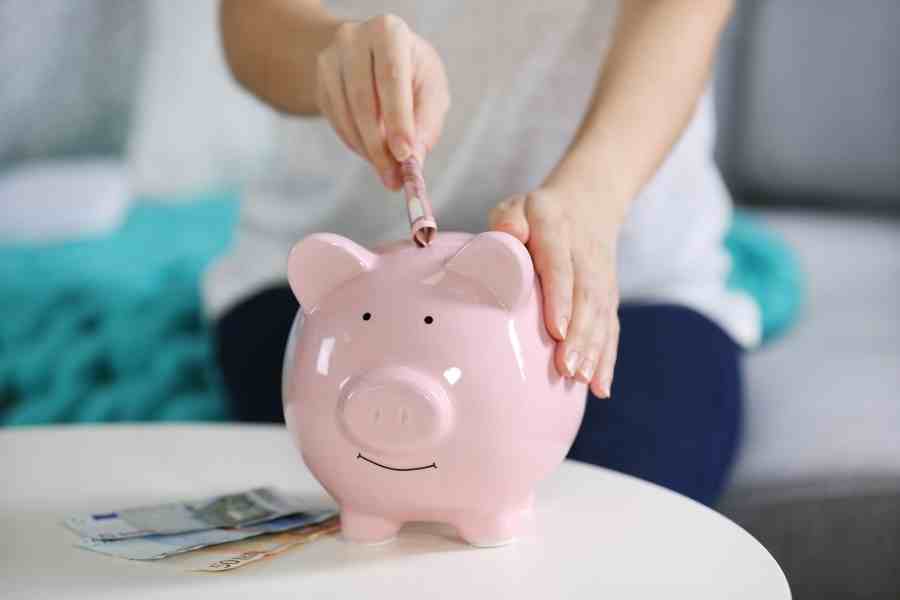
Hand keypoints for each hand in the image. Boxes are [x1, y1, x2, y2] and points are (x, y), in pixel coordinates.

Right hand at [315, 14, 449, 188]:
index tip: (404, 155)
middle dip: (379, 145)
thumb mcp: (430, 88)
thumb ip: (426, 123)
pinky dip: (355, 144)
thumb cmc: (411, 72)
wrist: (373, 54)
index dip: (398, 119)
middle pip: (363, 100)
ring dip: (367, 151)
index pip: (391, 78)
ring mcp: (330, 60)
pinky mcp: (319, 82)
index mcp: (388, 32)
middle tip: (393, 178)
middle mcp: (353, 39)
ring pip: (346, 115)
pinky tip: (371, 154)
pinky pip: (336, 122)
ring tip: (387, 174)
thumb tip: (414, 163)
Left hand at [490, 185, 620, 397]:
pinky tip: (600, 388)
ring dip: (593, 351)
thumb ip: (509, 219)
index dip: (561, 299)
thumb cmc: (537, 214)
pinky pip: (611, 328)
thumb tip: (508, 235)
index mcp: (558, 230)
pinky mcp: (609, 296)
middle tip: (567, 368)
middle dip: (579, 336)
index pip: (561, 266)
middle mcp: (585, 256)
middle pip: (586, 298)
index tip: (557, 330)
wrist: (588, 203)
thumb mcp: (518, 205)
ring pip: (601, 316)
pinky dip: (607, 359)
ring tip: (580, 380)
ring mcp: (601, 278)